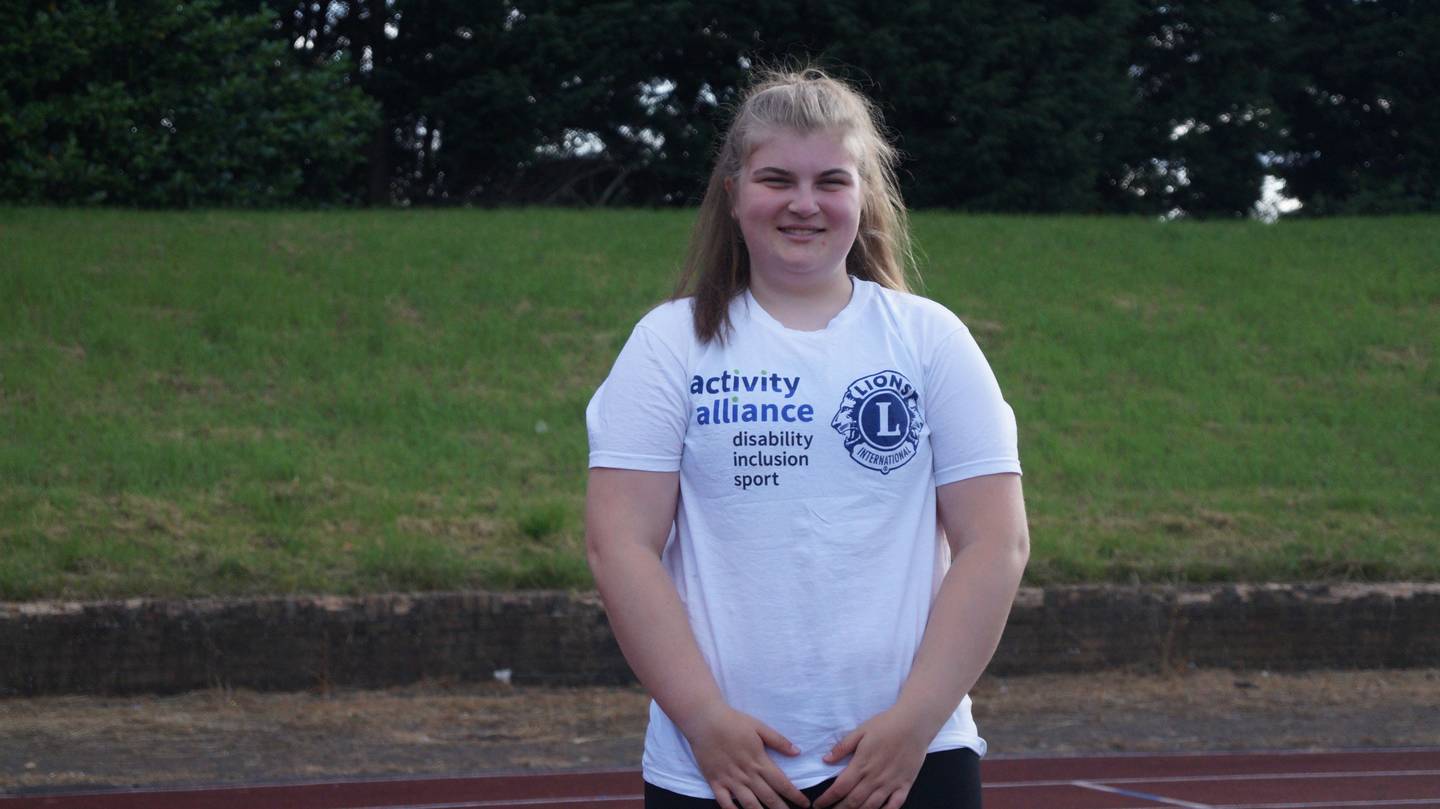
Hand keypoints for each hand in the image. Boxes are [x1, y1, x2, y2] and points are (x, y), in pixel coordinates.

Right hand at [682, 703, 810, 808]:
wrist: (704, 720)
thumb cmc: (733, 721)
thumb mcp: (759, 727)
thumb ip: (778, 741)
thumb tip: (797, 752)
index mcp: (759, 761)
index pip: (782, 783)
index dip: (795, 795)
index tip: (805, 803)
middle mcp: (747, 774)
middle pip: (769, 798)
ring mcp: (730, 780)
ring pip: (749, 804)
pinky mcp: (715, 782)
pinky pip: (725, 803)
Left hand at [812, 707, 930, 808]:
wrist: (914, 724)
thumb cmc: (886, 725)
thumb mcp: (861, 731)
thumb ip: (843, 747)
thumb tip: (826, 759)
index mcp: (861, 764)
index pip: (839, 788)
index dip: (827, 799)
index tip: (818, 804)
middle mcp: (875, 778)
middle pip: (853, 801)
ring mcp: (891, 783)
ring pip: (871, 807)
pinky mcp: (904, 785)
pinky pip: (894, 806)